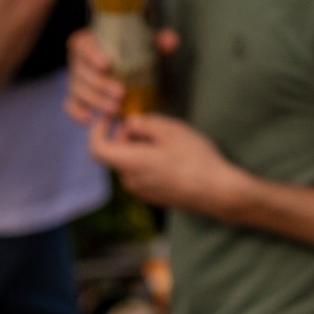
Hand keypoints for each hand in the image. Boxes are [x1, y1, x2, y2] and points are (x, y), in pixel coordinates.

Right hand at [67, 19, 177, 130]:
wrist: (130, 72)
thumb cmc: (136, 54)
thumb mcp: (148, 44)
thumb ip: (159, 41)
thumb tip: (171, 41)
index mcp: (91, 41)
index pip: (82, 44)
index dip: (91, 54)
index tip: (107, 65)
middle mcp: (79, 60)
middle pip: (80, 71)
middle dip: (99, 84)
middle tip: (120, 94)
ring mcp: (76, 80)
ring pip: (76, 90)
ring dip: (94, 101)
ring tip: (115, 109)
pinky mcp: (75, 98)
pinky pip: (70, 106)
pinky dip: (77, 113)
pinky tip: (90, 120)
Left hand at [88, 107, 247, 221]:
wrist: (216, 191)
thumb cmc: (195, 158)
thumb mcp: (171, 130)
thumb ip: (144, 124)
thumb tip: (128, 123)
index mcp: (131, 163)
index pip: (97, 148)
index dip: (97, 129)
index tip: (110, 116)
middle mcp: (131, 181)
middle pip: (115, 154)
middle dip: (125, 135)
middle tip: (148, 122)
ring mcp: (141, 192)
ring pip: (129, 163)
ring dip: (139, 148)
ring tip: (165, 139)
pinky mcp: (152, 197)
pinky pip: (140, 174)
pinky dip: (146, 160)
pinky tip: (170, 155)